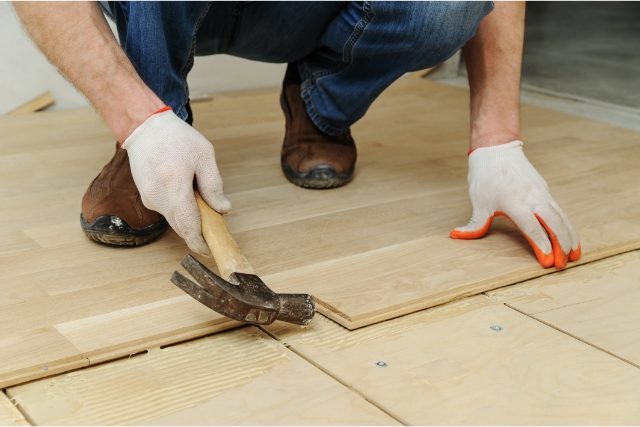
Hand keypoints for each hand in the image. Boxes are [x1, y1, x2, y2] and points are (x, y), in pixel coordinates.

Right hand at [122, 108, 230, 254]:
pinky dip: (179, 207)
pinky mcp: (146, 197)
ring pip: (174, 219)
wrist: (145, 127)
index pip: (188, 226)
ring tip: (198, 195)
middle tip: (214, 221)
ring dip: (189, 216)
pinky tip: (184, 190)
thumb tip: (223, 209)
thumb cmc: (177, 139)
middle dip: (198, 229)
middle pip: (181, 227)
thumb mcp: (204, 156)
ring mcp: (149, 199)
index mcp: (174, 187)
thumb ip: (214, 185)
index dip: (200, 242)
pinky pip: (167, 210)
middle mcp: (158, 198)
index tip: (210, 249)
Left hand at [450, 140, 580, 268]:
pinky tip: (569, 237)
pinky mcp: (544, 190)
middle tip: (563, 265)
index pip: (532, 228)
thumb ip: (474, 224)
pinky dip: (566, 225)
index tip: (547, 262)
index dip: (541, 245)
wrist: (497, 148)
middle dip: (561, 245)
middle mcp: (532, 197)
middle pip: (553, 223)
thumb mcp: (478, 202)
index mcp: (515, 202)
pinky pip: (559, 210)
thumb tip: (456, 235)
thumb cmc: (485, 175)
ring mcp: (541, 193)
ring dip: (569, 236)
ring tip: (575, 256)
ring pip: (560, 217)